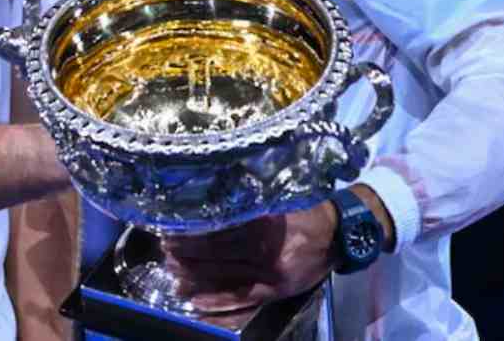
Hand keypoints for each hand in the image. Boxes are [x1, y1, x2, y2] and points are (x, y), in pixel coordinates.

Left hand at [159, 202, 338, 311]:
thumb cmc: (304, 211)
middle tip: (165, 253)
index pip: (219, 234)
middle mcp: (265, 254)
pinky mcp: (276, 292)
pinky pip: (243, 302)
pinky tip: (198, 303)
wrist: (338, 234)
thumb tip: (210, 204)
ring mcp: (270, 277)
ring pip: (226, 281)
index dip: (193, 236)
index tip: (172, 232)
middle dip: (188, 258)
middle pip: (218, 259)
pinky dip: (219, 304)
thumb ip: (247, 204)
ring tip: (175, 278)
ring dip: (197, 280)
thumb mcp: (276, 200)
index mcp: (264, 228)